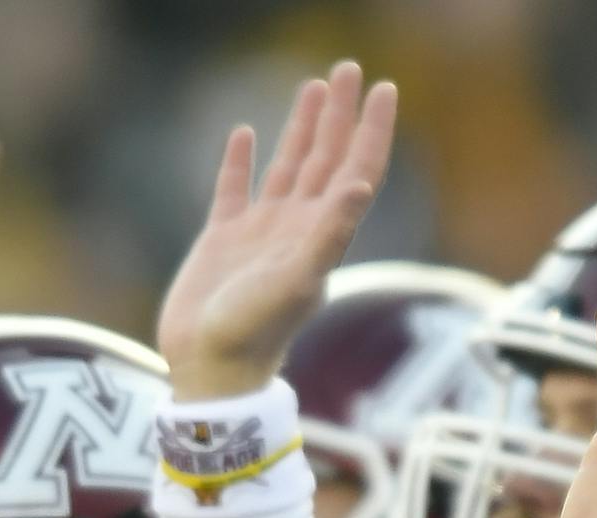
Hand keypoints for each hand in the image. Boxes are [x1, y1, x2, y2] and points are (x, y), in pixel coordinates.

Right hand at [157, 62, 394, 402]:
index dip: (372, 130)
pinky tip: (246, 134)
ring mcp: (261, 233)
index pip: (356, 169)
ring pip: (289, 167)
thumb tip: (359, 184)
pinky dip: (242, 161)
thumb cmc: (255, 332)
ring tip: (313, 86)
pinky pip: (234, 189)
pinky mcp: (222, 240)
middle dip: (340, 115)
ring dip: (303, 128)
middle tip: (350, 69)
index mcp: (322, 235)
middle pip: (327, 158)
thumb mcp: (297, 280)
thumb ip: (329, 233)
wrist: (211, 369)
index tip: (385, 88)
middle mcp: (297, 229)